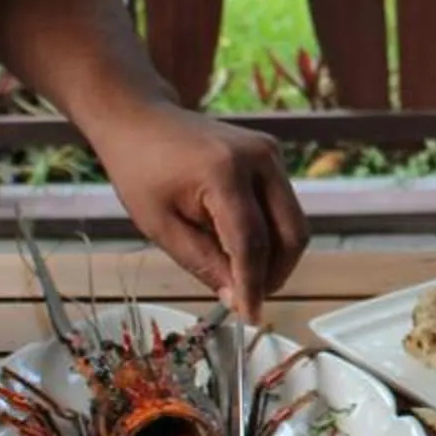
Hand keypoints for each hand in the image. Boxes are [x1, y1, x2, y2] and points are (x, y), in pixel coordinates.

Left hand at [92, 101, 309, 319]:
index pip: (251, 242)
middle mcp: (258, 158)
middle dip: (274, 274)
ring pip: (293, 223)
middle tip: (248, 298)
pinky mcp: (271, 155)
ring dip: (274, 257)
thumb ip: (201, 262)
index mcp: (224, 172)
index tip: (250, 316)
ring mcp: (269, 153)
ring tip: (239, 272)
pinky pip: (284, 207)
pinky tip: (237, 244)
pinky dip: (270, 235)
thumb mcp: (159, 225)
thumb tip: (236, 298)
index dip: (253, 285)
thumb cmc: (141, 170)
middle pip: (291, 234)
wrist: (141, 119)